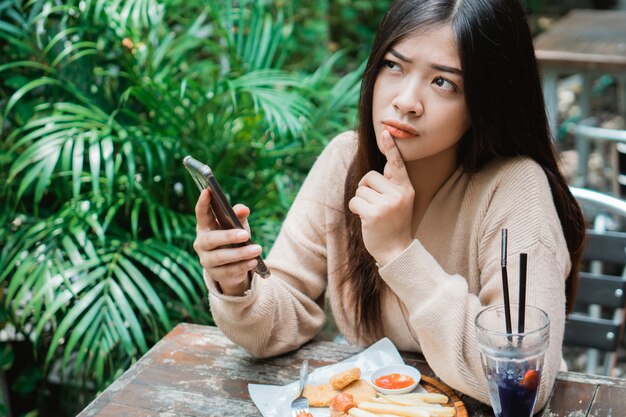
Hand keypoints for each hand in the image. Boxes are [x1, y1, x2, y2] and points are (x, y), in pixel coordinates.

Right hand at [193, 189, 261, 295]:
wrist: (232, 267)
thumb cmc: (233, 239)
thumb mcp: (237, 225)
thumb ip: (238, 216)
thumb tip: (244, 209)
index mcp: (204, 227)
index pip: (201, 213)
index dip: (203, 203)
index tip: (207, 191)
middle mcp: (201, 243)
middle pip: (211, 239)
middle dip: (228, 236)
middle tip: (246, 234)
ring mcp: (206, 260)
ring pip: (221, 257)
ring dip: (240, 253)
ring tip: (257, 250)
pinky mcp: (216, 274)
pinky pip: (229, 270)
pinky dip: (242, 265)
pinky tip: (254, 261)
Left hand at [348, 130, 413, 265]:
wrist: (396, 250)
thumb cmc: (393, 224)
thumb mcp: (400, 202)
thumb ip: (392, 184)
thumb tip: (386, 164)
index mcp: (406, 189)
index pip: (397, 164)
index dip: (391, 147)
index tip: (386, 131)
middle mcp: (399, 194)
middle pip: (369, 177)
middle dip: (365, 189)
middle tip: (374, 205)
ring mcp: (387, 204)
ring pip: (360, 189)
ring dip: (361, 201)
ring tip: (372, 213)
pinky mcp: (374, 213)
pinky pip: (355, 201)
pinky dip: (355, 209)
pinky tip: (365, 219)